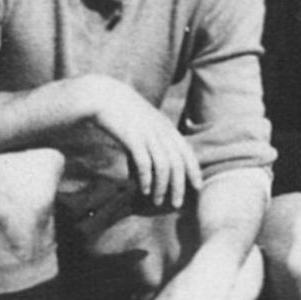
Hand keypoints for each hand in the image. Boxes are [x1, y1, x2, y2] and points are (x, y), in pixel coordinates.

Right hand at [89, 78, 202, 209]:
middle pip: (178, 163)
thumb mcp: (143, 124)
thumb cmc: (122, 113)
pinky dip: (146, 178)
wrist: (103, 95)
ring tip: (156, 201)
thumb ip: (151, 141)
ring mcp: (147, 134)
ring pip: (164, 165)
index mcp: (166, 127)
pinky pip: (144, 162)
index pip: (187, 151)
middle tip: (176, 204)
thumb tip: (150, 168)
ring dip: (161, 187)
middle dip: (179, 186)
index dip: (194, 170)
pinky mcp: (132, 138)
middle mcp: (161, 131)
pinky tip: (143, 190)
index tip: (197, 187)